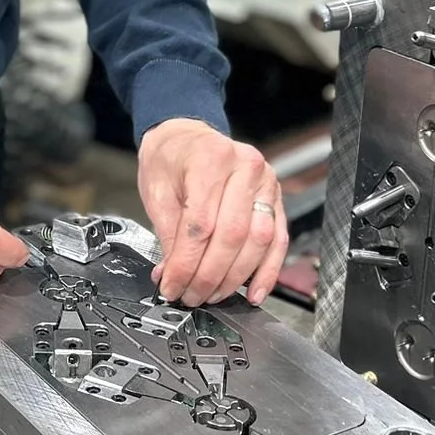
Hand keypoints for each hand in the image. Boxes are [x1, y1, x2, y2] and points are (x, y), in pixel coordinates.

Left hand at [136, 119, 288, 306]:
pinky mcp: (276, 199)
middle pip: (232, 235)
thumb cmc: (171, 159)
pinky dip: (267, 272)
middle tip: (191, 296)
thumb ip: (168, 235)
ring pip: (258, 241)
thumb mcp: (157, 192)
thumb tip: (172, 276)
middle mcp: (245, 167)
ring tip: (213, 295)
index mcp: (210, 159)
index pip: (200, 224)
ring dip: (235, 278)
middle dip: (209, 276)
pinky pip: (277, 241)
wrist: (186, 138)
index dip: (185, 263)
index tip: (172, 286)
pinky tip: (253, 292)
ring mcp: (266, 182)